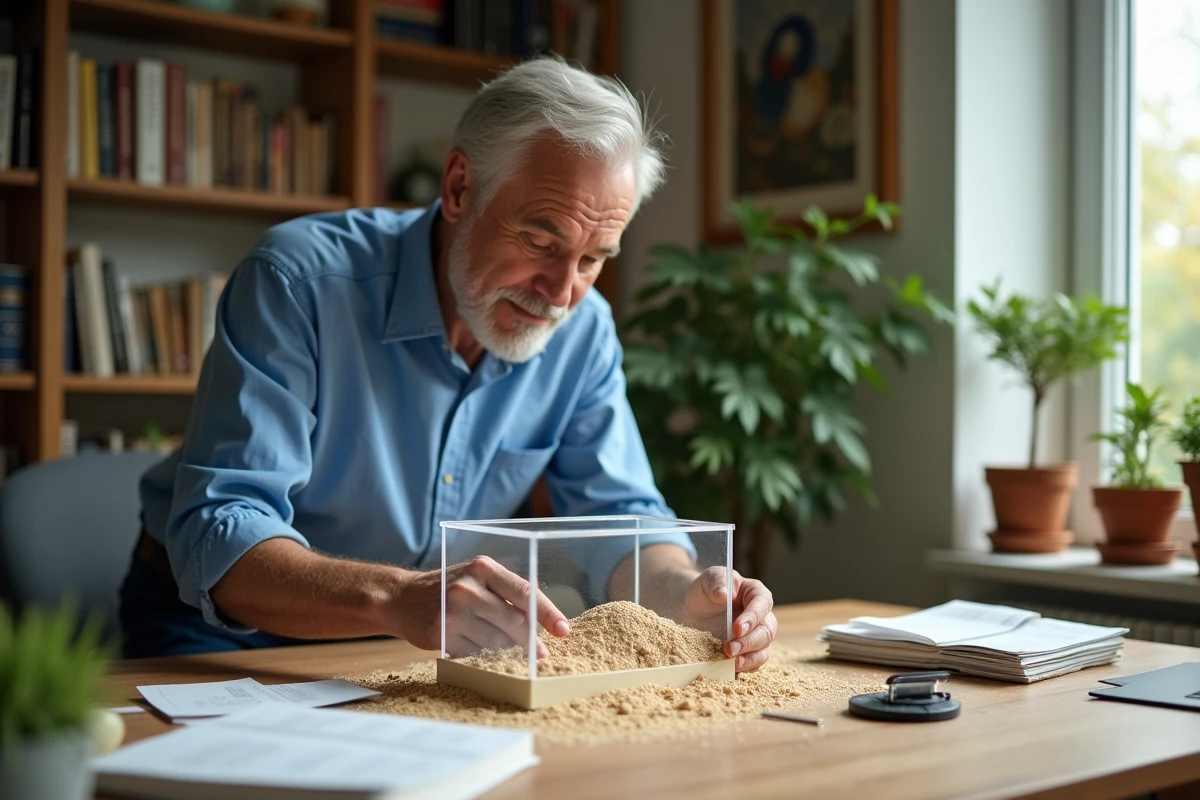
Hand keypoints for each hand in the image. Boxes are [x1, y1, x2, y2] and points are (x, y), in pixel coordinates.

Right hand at [392, 556, 569, 656]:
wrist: (402, 598)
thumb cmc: (448, 589)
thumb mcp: (476, 579)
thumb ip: (505, 595)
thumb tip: (540, 626)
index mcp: (483, 568)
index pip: (525, 592)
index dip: (547, 614)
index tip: (563, 630)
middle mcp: (469, 587)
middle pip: (515, 621)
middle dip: (530, 640)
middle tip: (539, 653)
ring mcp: (453, 611)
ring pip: (497, 640)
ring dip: (505, 648)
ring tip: (497, 644)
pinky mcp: (442, 633)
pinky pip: (476, 652)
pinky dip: (482, 653)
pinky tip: (473, 644)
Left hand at [684, 567, 775, 672]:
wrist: (693, 608)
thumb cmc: (706, 590)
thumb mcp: (710, 579)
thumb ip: (717, 582)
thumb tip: (723, 594)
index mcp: (756, 594)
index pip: (762, 604)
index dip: (752, 618)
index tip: (736, 629)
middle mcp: (761, 616)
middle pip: (766, 631)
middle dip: (749, 642)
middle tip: (729, 649)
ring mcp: (756, 635)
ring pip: (763, 650)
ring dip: (749, 658)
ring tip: (732, 663)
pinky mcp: (747, 651)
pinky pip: (753, 662)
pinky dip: (744, 667)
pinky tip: (730, 668)